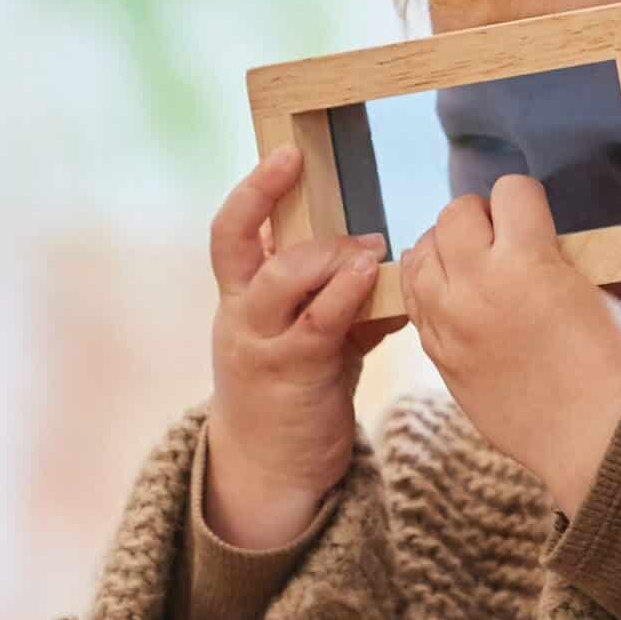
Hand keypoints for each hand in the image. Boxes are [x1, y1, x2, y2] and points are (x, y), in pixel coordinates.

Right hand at [203, 146, 401, 549]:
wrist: (272, 466)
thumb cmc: (296, 389)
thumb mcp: (309, 333)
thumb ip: (337, 296)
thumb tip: (389, 260)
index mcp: (240, 296)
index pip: (231, 231)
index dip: (253, 189)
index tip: (285, 152)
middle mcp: (240, 313)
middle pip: (234, 242)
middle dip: (264, 196)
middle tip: (307, 170)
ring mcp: (260, 343)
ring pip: (279, 278)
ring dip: (325, 253)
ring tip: (366, 247)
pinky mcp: (291, 374)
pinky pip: (319, 323)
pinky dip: (348, 295)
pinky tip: (376, 278)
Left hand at [401, 174, 620, 513]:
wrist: (594, 438)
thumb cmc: (610, 365)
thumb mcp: (592, 289)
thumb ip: (548, 255)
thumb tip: (525, 238)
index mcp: (526, 261)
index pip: (510, 191)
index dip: (527, 201)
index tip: (534, 218)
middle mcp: (476, 285)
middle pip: (453, 214)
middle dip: (480, 218)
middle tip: (502, 240)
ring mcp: (449, 321)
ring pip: (420, 252)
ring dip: (445, 249)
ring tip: (471, 265)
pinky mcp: (437, 353)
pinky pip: (412, 298)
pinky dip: (428, 287)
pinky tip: (453, 294)